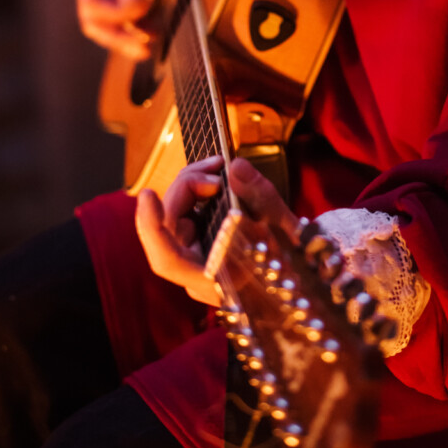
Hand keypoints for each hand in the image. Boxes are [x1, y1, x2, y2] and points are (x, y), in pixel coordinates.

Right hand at [71, 0, 160, 58]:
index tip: (144, 7)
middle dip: (118, 38)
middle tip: (144, 50)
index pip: (93, 8)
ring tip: (151, 44)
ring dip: (127, 35)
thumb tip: (135, 11)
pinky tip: (154, 27)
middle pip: (94, 22)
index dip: (117, 15)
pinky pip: (121, 13)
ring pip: (107, 22)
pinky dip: (136, 24)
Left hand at [135, 156, 298, 304]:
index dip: (152, 228)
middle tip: (215, 166)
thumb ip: (259, 194)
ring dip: (190, 187)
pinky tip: (214, 179)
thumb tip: (235, 167)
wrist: (299, 275)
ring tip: (217, 167)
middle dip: (187, 188)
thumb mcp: (283, 225)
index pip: (167, 260)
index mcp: (216, 281)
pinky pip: (185, 218)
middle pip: (171, 229)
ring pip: (175, 220)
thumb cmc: (292, 256)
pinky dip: (195, 194)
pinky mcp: (197, 249)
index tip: (148, 194)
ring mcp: (195, 263)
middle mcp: (198, 276)